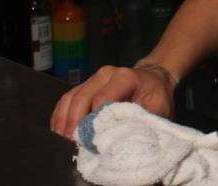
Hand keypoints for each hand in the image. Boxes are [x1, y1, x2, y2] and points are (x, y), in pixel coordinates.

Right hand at [49, 63, 176, 139]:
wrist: (155, 79)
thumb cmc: (157, 96)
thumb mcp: (157, 108)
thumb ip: (141, 120)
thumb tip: (122, 138)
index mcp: (126, 77)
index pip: (103, 98)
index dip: (94, 119)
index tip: (90, 138)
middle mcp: (107, 74)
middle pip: (82, 97)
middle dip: (74, 122)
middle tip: (71, 143)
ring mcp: (94, 78)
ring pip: (71, 97)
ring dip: (63, 120)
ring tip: (62, 140)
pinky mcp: (86, 85)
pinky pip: (68, 99)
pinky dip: (61, 115)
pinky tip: (59, 130)